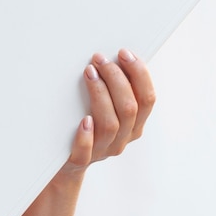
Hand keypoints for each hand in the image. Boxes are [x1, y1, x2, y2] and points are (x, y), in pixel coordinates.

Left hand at [62, 49, 155, 174]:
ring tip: (89, 72)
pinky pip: (86, 151)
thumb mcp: (107, 108)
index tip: (124, 53)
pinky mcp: (80, 160)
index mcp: (135, 125)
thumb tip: (114, 56)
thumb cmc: (89, 125)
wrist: (67, 162)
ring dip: (100, 94)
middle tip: (100, 58)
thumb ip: (115, 89)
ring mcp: (102, 150)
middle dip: (116, 78)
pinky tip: (84, 119)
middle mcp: (123, 138)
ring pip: (110, 124)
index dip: (139, 74)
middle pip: (129, 108)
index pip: (147, 99)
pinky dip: (86, 135)